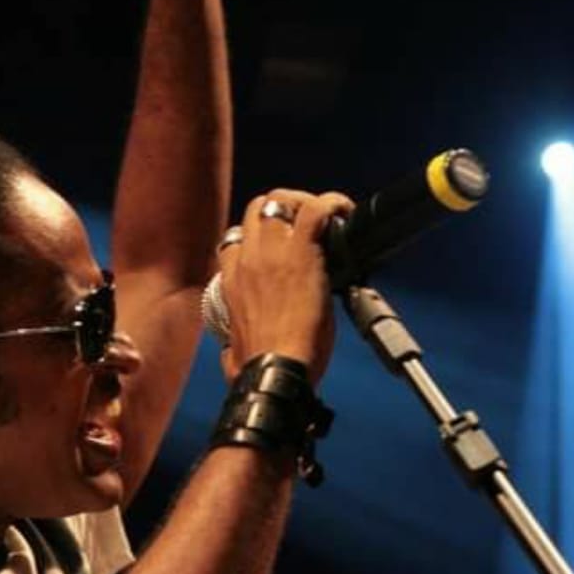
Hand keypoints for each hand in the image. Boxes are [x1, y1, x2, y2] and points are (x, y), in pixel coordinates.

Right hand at [217, 190, 354, 384]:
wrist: (273, 373)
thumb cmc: (257, 370)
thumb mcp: (231, 350)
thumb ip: (231, 342)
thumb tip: (231, 353)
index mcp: (229, 280)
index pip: (234, 239)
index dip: (258, 236)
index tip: (280, 246)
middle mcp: (246, 259)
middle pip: (257, 209)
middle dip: (282, 209)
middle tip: (307, 225)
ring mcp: (270, 253)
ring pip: (280, 201)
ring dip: (304, 203)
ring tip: (327, 218)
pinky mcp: (301, 253)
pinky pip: (315, 209)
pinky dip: (332, 204)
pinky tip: (343, 212)